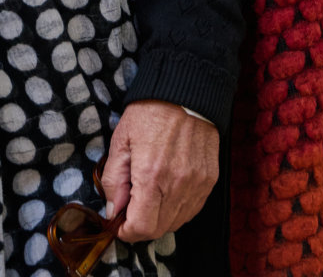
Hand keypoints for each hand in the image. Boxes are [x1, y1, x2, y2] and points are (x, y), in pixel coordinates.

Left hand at [101, 101, 218, 242]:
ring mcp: (197, 184)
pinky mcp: (210, 179)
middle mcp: (177, 185)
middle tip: (131, 211)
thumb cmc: (150, 111)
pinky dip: (178, 209)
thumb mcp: (121, 139)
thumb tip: (113, 210)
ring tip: (149, 199)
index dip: (126, 231)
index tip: (119, 224)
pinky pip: (192, 209)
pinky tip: (168, 193)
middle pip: (158, 229)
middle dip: (141, 227)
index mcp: (152, 176)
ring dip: (160, 219)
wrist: (186, 90)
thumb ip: (114, 179)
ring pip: (177, 222)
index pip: (141, 227)